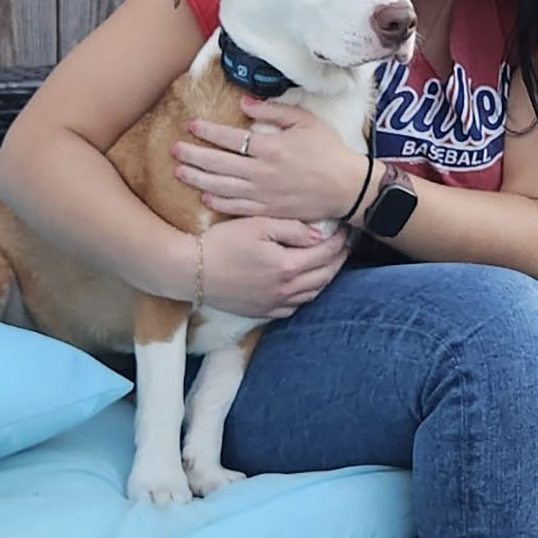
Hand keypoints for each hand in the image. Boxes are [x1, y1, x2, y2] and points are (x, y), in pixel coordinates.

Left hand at [173, 95, 367, 222]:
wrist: (347, 188)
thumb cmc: (329, 150)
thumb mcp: (305, 121)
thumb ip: (274, 110)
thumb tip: (245, 102)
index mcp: (270, 147)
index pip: (230, 138)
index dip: (208, 131)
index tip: (192, 125)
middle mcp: (262, 172)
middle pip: (218, 164)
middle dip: (193, 156)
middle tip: (175, 149)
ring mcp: (263, 195)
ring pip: (222, 188)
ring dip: (198, 180)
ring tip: (179, 173)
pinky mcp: (268, 211)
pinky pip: (236, 208)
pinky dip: (218, 203)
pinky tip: (204, 197)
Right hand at [198, 215, 348, 319]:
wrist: (191, 271)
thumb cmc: (222, 242)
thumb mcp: (258, 225)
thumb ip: (292, 229)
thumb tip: (319, 234)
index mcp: (287, 266)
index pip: (326, 254)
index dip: (340, 241)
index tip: (346, 228)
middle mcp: (285, 290)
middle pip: (324, 277)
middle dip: (338, 259)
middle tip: (346, 244)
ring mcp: (273, 304)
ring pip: (312, 294)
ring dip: (326, 278)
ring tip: (331, 262)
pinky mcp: (261, 312)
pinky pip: (294, 307)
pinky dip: (306, 294)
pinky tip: (306, 284)